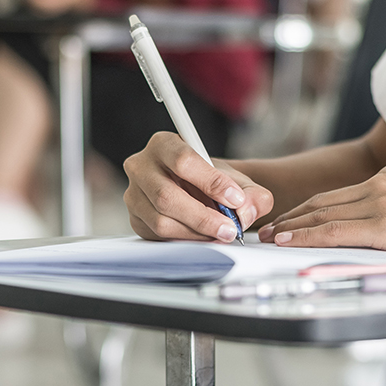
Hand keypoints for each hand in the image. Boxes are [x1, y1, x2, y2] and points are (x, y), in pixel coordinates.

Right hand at [123, 132, 273, 241]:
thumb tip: (247, 210)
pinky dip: (185, 240)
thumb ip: (252, 192)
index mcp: (164, 144)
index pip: (183, 161)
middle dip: (203, 217)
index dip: (211, 182)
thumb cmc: (212, 181)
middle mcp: (141, 166)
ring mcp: (134, 194)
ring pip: (161, 220)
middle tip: (230, 228)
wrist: (198, 192)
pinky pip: (157, 235)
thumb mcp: (236, 179)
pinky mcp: (136, 218)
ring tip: (221, 234)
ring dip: (196, 232)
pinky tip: (204, 237)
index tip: (235, 199)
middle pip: (167, 196)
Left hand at [258, 164, 385, 265]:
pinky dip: (305, 235)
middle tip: (266, 229)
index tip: (286, 220)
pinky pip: (335, 229)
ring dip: (290, 227)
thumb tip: (373, 229)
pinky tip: (287, 241)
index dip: (307, 208)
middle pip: (323, 201)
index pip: (338, 195)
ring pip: (323, 213)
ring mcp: (385, 200)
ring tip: (268, 237)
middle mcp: (383, 183)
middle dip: (290, 216)